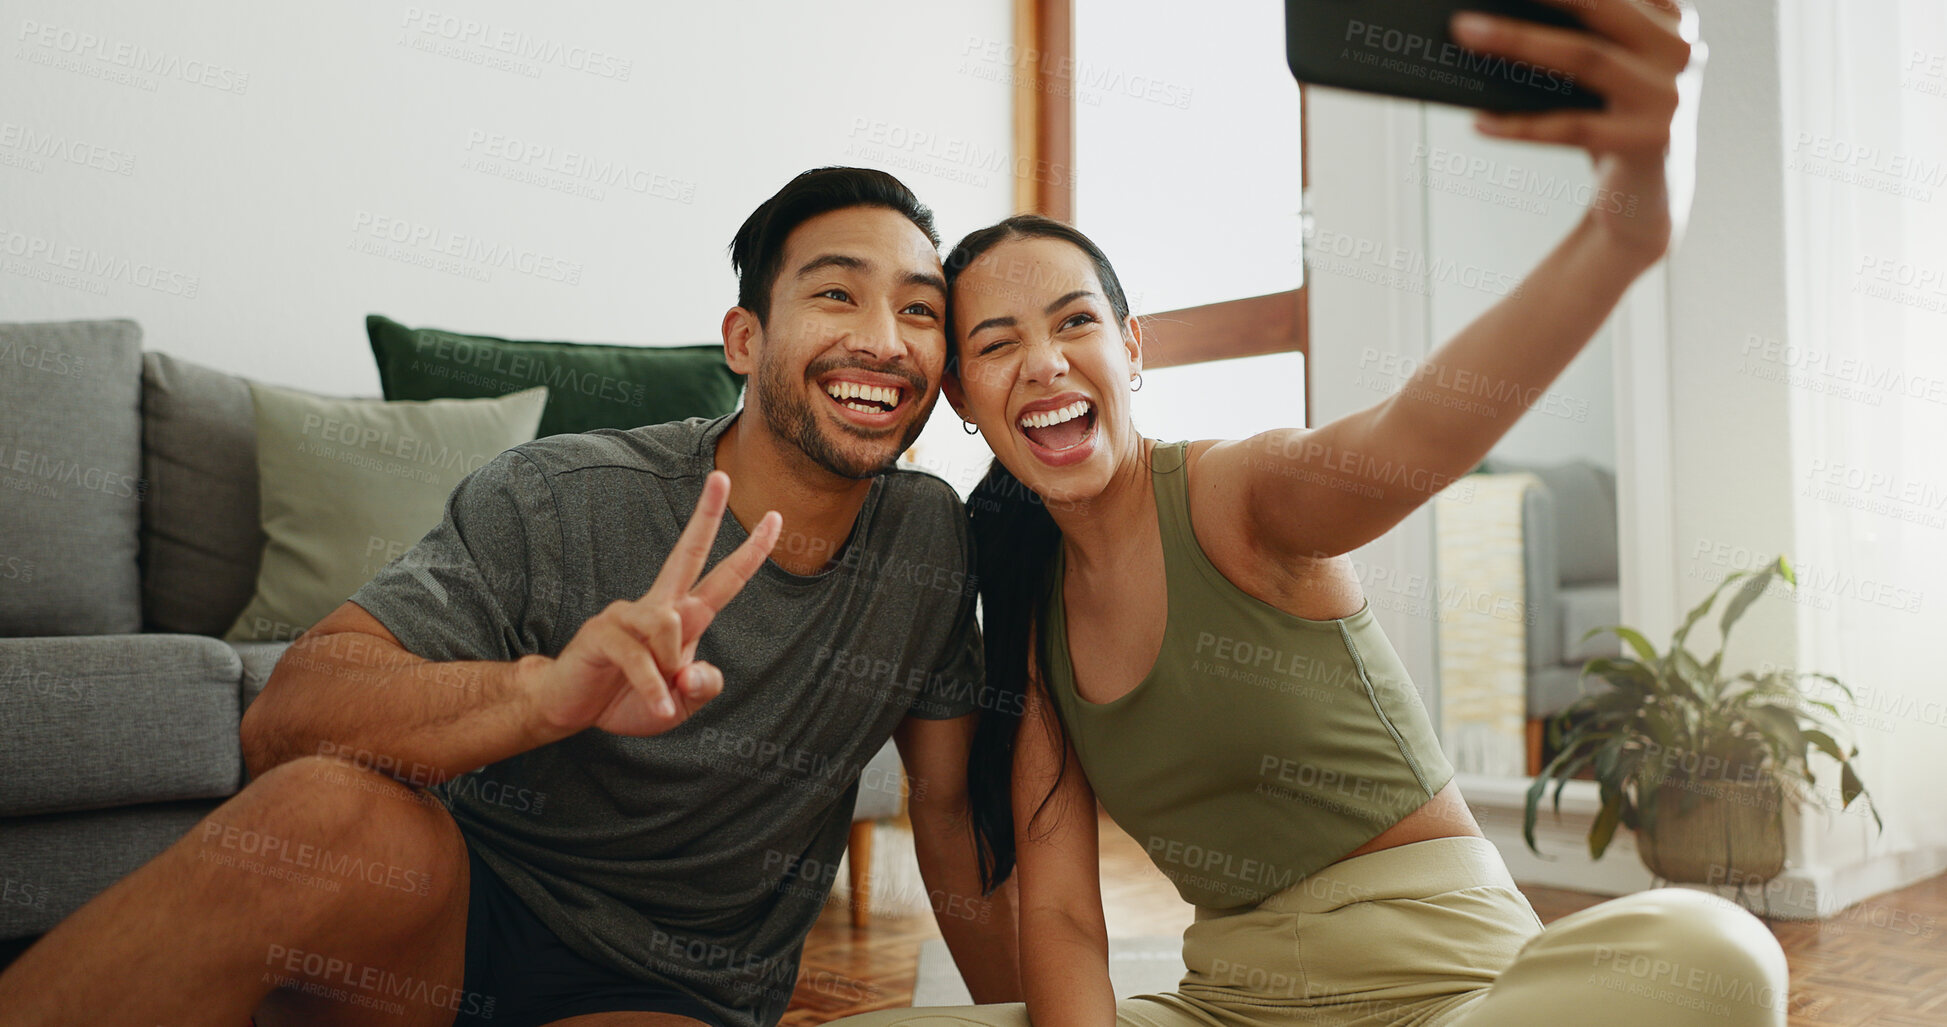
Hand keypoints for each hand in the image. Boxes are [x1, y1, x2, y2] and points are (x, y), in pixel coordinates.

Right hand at [523, 470, 779, 736]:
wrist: (572, 710)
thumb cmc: (629, 700)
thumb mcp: (681, 704)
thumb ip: (702, 688)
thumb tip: (694, 671)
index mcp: (682, 618)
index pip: (723, 578)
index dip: (750, 551)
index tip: (775, 517)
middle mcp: (657, 608)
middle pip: (687, 552)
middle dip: (706, 514)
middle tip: (722, 475)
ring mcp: (627, 615)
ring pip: (668, 622)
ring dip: (671, 667)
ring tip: (662, 695)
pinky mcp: (602, 633)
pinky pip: (640, 657)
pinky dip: (653, 687)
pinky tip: (658, 707)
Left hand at [1451, 0, 1705, 260]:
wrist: (1648, 197)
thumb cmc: (1611, 119)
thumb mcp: (1602, 70)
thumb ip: (1577, 36)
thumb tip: (1491, 19)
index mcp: (1669, 19)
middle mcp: (1677, 49)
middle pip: (1599, 7)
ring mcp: (1668, 95)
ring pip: (1586, 57)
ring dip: (1518, 41)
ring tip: (1466, 33)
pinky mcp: (1648, 141)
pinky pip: (1573, 127)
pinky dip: (1520, 125)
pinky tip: (1480, 121)